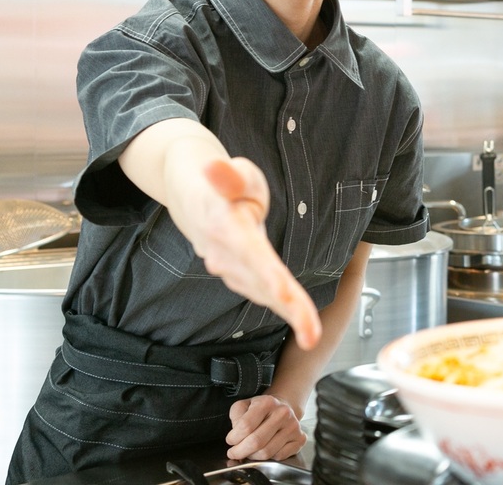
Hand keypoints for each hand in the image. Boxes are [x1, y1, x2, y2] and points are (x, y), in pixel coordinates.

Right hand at [194, 159, 322, 349]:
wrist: (190, 195)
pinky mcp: (234, 273)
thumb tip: (214, 167)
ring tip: (310, 334)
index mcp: (227, 227)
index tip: (286, 298)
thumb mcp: (233, 171)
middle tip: (311, 336)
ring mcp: (225, 266)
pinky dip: (280, 305)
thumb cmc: (224, 183)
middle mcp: (223, 253)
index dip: (269, 277)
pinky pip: (261, 291)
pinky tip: (299, 320)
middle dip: (287, 308)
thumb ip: (229, 175)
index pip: (252, 254)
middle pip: (260, 283)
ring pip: (261, 292)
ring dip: (287, 313)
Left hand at [226, 394, 305, 460]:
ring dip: (253, 456)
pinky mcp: (300, 439)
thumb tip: (237, 435)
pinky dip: (268, 458)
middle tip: (234, 452)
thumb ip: (236, 417)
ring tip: (249, 451)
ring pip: (267, 453)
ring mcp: (293, 427)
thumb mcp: (243, 406)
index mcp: (267, 402)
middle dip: (240, 451)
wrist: (283, 408)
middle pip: (256, 442)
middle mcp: (283, 413)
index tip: (231, 441)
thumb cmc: (261, 409)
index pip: (245, 426)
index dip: (233, 438)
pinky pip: (279, 457)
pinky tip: (264, 449)